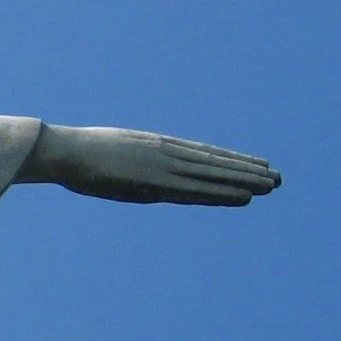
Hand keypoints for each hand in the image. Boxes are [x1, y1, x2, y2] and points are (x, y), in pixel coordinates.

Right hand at [20, 125, 278, 205]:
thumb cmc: (75, 154)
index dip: (228, 159)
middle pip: (214, 163)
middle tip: (277, 177)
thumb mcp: (106, 153)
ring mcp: (164, 166)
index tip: (251, 163)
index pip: (200, 153)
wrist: (63, 151)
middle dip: (246, 170)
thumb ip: (126, 163)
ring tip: (273, 184)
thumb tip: (128, 173)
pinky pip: (200, 189)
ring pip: (214, 174)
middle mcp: (165, 153)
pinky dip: (225, 191)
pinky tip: (247, 195)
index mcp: (154, 145)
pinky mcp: (159, 182)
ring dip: (246, 180)